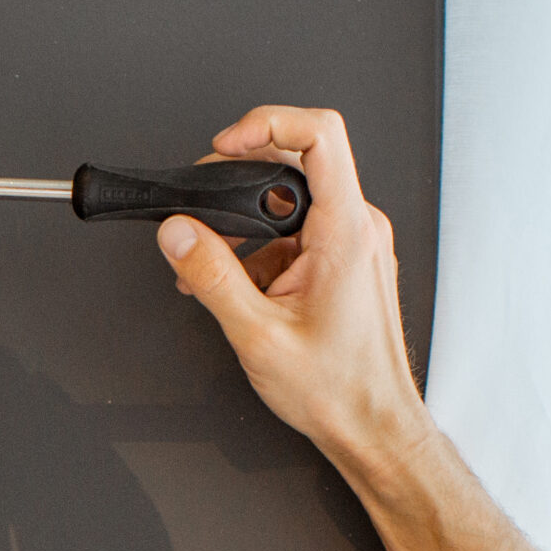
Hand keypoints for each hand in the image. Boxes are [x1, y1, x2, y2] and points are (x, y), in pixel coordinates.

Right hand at [157, 105, 423, 471]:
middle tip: (199, 216)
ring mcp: (354, 245)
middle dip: (235, 188)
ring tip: (212, 269)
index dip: (266, 123)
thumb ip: (211, 276)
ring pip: (288, 207)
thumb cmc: (338, 390)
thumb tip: (177, 233)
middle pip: (293, 166)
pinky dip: (259, 254)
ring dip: (243, 231)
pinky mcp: (344, 264)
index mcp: (346, 231)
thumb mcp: (257, 333)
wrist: (372, 426)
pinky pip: (295, 237)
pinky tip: (236, 289)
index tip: (226, 147)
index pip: (318, 134)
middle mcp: (357, 228)